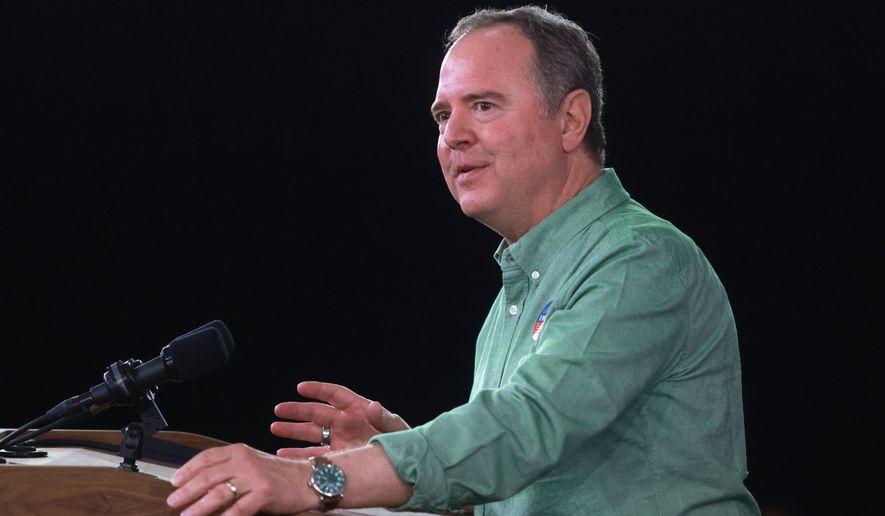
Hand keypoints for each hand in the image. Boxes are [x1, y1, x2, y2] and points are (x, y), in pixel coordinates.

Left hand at [167, 443, 311, 515]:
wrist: (306, 479)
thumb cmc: (277, 474)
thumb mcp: (251, 464)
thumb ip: (229, 470)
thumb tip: (200, 485)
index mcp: (239, 451)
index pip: (206, 457)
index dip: (187, 470)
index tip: (175, 481)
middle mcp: (244, 461)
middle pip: (208, 476)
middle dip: (187, 490)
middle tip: (173, 501)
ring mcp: (254, 476)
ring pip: (220, 492)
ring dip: (200, 506)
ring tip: (187, 514)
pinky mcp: (264, 492)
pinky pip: (239, 508)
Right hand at [271, 381, 409, 458]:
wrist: (401, 465)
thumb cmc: (401, 442)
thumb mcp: (396, 428)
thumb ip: (384, 418)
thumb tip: (373, 406)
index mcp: (358, 409)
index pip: (335, 394)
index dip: (318, 390)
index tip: (301, 387)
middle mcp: (344, 422)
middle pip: (317, 412)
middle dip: (297, 410)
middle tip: (279, 409)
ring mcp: (338, 439)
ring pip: (310, 433)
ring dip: (292, 430)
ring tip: (274, 428)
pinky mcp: (336, 456)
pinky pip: (314, 454)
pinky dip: (298, 454)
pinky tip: (283, 453)